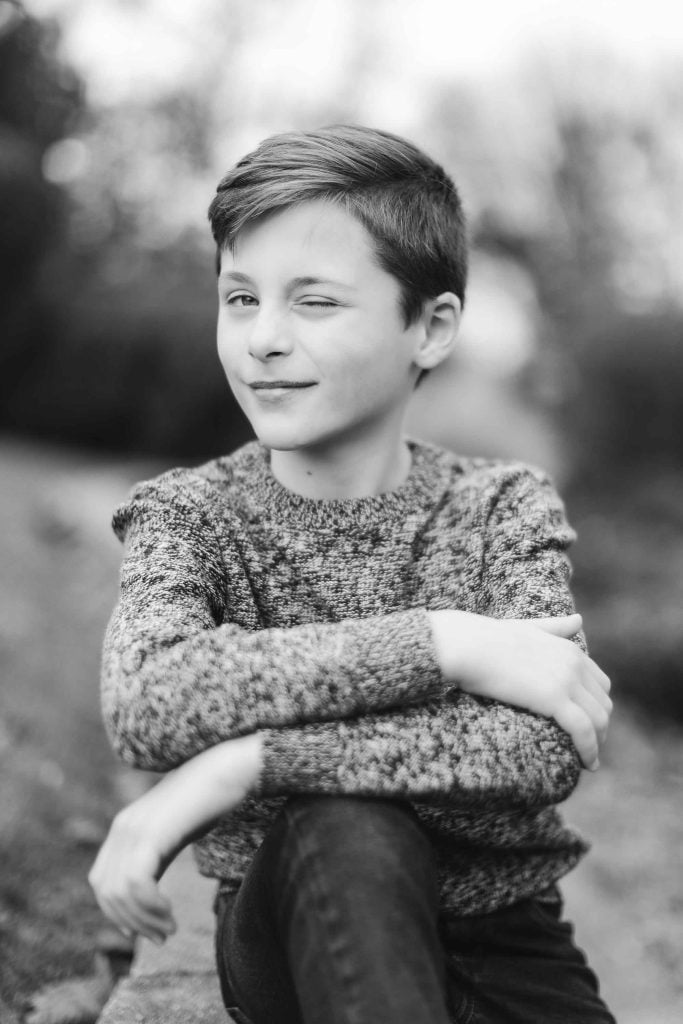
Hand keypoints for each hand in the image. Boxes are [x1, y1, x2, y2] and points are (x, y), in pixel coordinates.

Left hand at [89, 732, 262, 943]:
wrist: (226, 768)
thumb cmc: (207, 801)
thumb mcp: (173, 833)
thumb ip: (154, 858)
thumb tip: (145, 899)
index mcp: (123, 828)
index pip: (102, 882)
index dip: (117, 913)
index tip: (145, 931)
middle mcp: (122, 828)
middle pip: (107, 891)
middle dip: (131, 922)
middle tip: (162, 936)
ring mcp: (134, 829)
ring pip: (120, 893)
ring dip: (143, 920)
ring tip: (168, 929)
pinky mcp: (151, 833)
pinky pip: (136, 884)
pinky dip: (150, 908)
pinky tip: (170, 913)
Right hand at [429, 610, 611, 769]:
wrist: (467, 645)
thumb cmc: (487, 637)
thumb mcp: (528, 628)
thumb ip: (555, 627)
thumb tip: (579, 619)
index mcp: (570, 648)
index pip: (600, 684)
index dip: (597, 706)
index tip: (589, 724)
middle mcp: (575, 664)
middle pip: (603, 704)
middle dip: (600, 728)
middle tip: (588, 747)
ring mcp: (566, 681)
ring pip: (599, 720)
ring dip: (598, 743)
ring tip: (589, 760)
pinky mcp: (554, 699)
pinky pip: (584, 730)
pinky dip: (590, 750)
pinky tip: (587, 763)